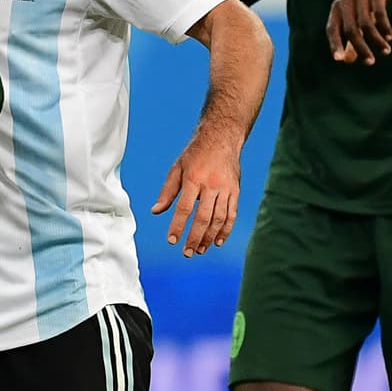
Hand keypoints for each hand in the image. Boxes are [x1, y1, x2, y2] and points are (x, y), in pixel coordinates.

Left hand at [150, 132, 240, 256]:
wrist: (221, 138)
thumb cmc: (195, 154)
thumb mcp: (176, 168)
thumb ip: (167, 191)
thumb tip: (156, 211)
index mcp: (193, 178)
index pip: (184, 208)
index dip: (178, 225)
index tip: (172, 240)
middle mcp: (211, 185)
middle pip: (203, 217)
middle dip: (194, 237)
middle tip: (187, 252)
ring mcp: (226, 188)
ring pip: (219, 219)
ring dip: (210, 237)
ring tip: (200, 249)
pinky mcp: (235, 191)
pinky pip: (232, 214)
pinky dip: (226, 230)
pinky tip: (218, 242)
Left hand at [326, 0, 391, 64]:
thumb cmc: (366, 2)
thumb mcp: (356, 19)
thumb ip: (350, 39)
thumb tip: (346, 60)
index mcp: (336, 9)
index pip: (332, 29)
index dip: (334, 44)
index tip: (339, 60)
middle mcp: (345, 1)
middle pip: (350, 30)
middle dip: (360, 48)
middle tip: (370, 62)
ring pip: (365, 24)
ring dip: (376, 40)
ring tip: (386, 51)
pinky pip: (379, 12)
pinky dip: (384, 26)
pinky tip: (389, 36)